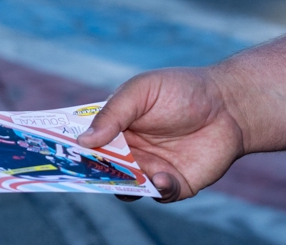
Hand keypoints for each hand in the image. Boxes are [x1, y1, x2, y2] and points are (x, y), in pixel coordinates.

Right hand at [77, 67, 245, 201]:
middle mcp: (129, 150)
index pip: (86, 139)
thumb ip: (113, 114)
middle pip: (101, 166)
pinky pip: (158, 194)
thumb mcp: (141, 91)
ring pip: (125, 185)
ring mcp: (150, 168)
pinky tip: (162, 176)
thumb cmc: (181, 90)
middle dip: (91, 171)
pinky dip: (155, 189)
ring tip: (127, 176)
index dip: (70, 145)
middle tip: (85, 172)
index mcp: (115, 125)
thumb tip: (83, 140)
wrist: (230, 106)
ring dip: (122, 184)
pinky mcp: (174, 183)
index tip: (55, 149)